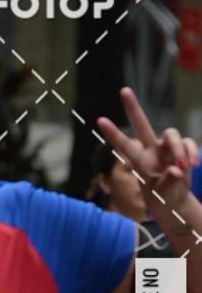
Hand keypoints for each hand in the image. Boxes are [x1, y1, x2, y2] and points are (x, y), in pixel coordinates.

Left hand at [97, 88, 198, 218]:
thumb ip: (167, 183)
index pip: (124, 146)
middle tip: (123, 90)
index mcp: (139, 162)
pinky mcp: (182, 149)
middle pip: (142, 124)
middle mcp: (151, 150)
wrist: (174, 201)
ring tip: (183, 168)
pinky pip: (187, 143)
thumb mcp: (162, 195)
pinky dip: (191, 152)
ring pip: (172, 135)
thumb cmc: (161, 199)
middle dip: (133, 108)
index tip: (100, 120)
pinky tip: (193, 166)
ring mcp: (166, 148)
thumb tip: (176, 170)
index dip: (113, 134)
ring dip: (179, 150)